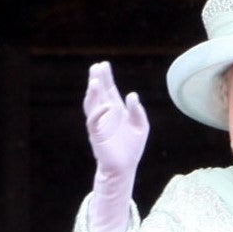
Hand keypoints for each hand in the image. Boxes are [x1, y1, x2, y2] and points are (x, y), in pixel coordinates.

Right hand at [83, 61, 149, 191]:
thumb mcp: (141, 127)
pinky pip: (93, 120)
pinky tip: (107, 105)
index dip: (106, 77)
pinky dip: (99, 112)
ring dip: (93, 93)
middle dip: (97, 80)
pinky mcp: (96, 134)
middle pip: (98, 93)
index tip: (103, 64)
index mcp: (116, 109)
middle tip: (96, 67)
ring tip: (95, 81)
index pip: (109, 89)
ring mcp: (99, 123)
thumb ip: (138, 111)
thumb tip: (132, 95)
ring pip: (91, 104)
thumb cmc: (132, 147)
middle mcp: (105, 113)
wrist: (124, 167)